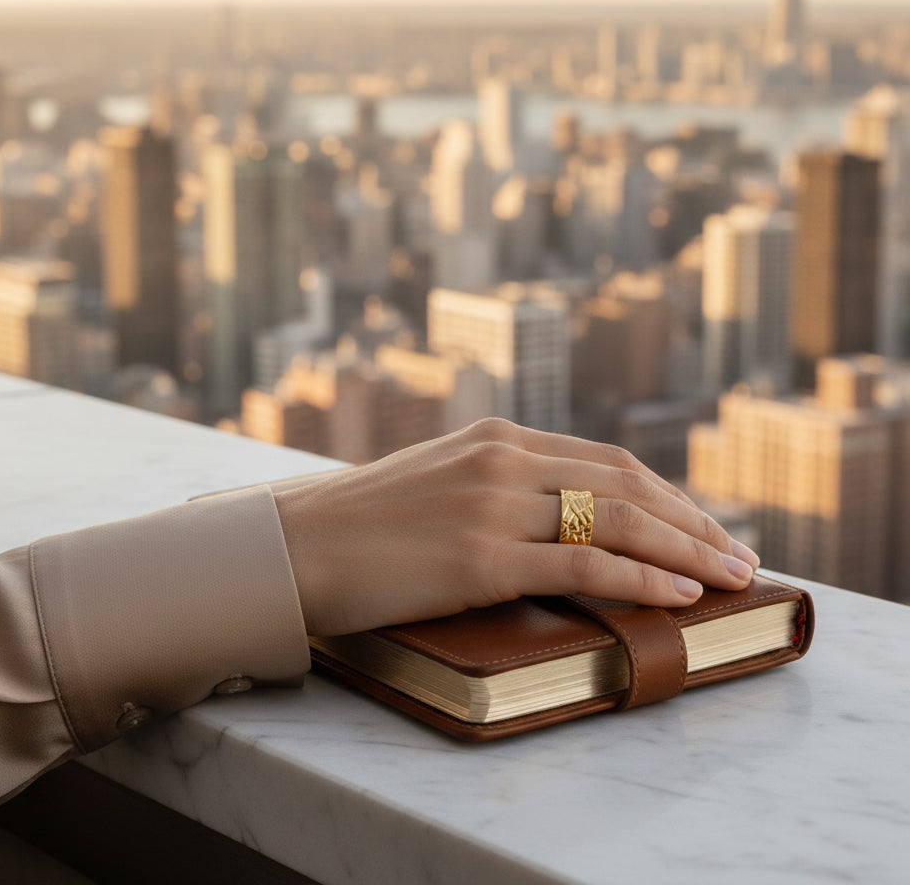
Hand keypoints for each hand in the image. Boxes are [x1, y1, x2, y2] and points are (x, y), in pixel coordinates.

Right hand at [274, 418, 758, 636]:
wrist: (293, 545)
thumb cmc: (362, 523)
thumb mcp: (439, 481)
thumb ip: (497, 485)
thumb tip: (556, 517)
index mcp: (495, 437)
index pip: (605, 460)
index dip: (667, 495)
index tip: (703, 525)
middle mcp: (501, 459)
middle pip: (625, 484)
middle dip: (693, 522)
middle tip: (740, 554)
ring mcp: (491, 505)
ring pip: (615, 522)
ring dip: (685, 552)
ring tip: (731, 578)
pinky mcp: (479, 558)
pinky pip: (580, 567)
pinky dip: (639, 580)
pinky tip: (677, 596)